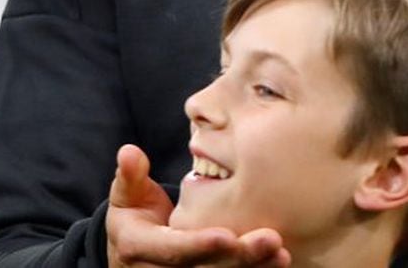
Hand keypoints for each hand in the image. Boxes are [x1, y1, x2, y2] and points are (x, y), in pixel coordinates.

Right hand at [106, 143, 290, 267]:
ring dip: (252, 267)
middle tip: (270, 241)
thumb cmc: (135, 214)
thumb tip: (129, 152)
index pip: (173, 250)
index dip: (199, 245)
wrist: (131, 251)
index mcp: (139, 248)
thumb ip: (131, 176)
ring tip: (280, 253)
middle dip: (238, 257)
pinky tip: (278, 261)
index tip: (227, 236)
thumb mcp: (127, 195)